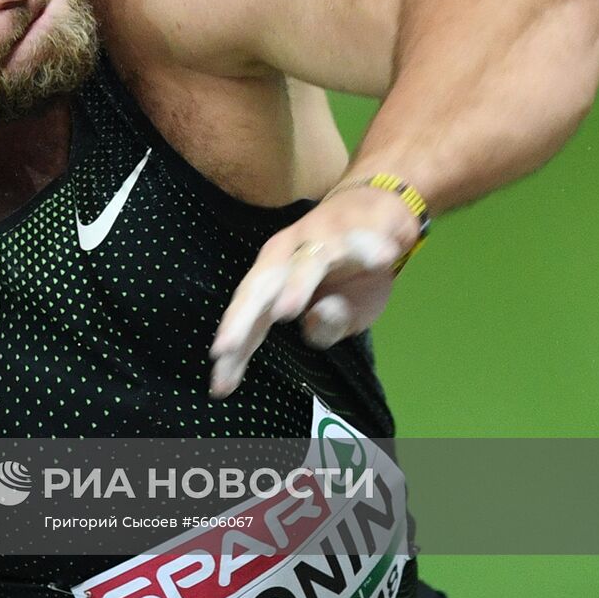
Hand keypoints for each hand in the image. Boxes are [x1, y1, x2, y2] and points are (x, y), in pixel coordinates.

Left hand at [208, 186, 420, 398]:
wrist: (378, 211)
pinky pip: (362, 240)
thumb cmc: (348, 268)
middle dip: (242, 318)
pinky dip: (370, 249)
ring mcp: (321, 238)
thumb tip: (312, 328)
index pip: (249, 316)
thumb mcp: (342, 312)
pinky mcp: (357, 227)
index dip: (237, 347)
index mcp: (273, 276)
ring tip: (286, 312)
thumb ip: (322, 329)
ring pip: (306, 263)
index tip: (220, 387)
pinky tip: (378, 260)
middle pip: (260, 286)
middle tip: (226, 348)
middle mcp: (287, 254)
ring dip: (296, 285)